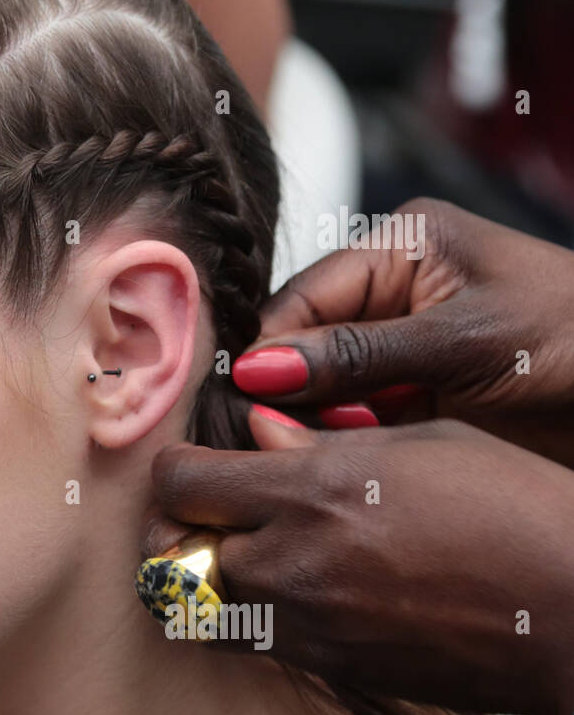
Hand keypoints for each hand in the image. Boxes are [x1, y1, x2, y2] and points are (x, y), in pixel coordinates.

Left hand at [149, 410, 573, 714]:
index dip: (177, 468)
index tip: (190, 463)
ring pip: (200, 603)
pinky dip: (245, 612)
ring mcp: (307, 622)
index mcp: (313, 492)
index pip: (182, 483)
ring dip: (204, 573)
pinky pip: (250, 639)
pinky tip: (286, 585)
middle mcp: (294, 561)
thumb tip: (258, 432)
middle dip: (179, 524)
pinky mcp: (327, 665)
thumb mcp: (417, 443)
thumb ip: (318, 442)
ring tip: (239, 548)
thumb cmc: (511, 508)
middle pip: (173, 547)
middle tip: (204, 508)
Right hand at [233, 198, 573, 466]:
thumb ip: (358, 355)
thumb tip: (258, 368)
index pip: (303, 297)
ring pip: (325, 390)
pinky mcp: (417, 400)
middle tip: (277, 441)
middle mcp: (392, 294)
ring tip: (313, 458)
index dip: (272, 350)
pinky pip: (358, 422)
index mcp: (402, 246)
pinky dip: (348, 446)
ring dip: (319, 425)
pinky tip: (345, 467)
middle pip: (304, 345)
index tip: (248, 401)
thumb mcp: (467, 343)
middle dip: (292, 393)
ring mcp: (403, 350)